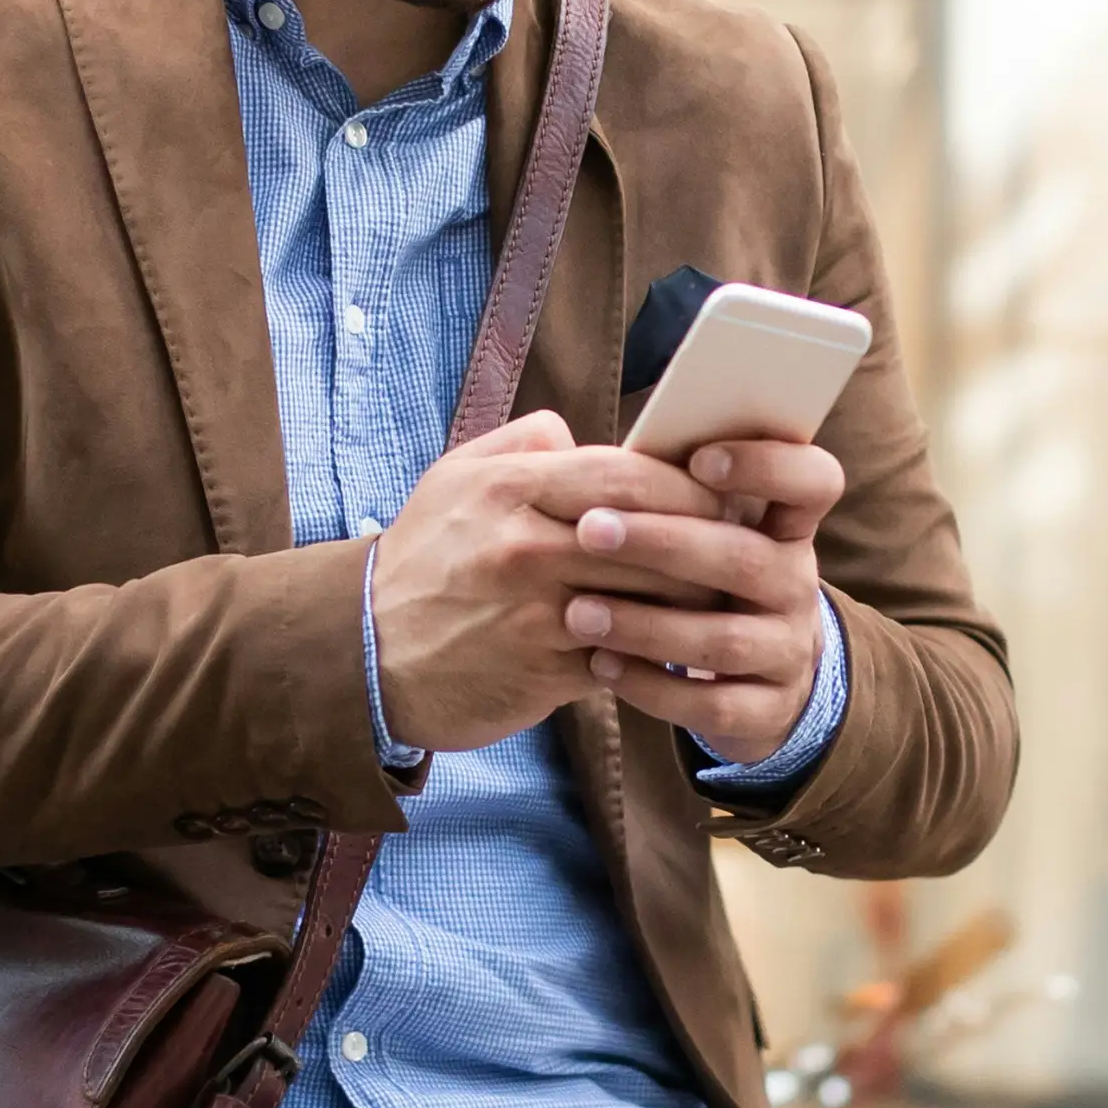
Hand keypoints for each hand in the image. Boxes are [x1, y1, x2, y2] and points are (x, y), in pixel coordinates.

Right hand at [367, 414, 723, 751]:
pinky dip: (655, 653)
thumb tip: (582, 434)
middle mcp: (525, 548)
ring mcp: (537, 614)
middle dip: (706, 541)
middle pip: (649, 537)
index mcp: (509, 490)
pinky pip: (624, 659)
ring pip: (647, 601)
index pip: (623, 473)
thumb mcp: (455, 478)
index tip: (722, 490)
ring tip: (724, 595)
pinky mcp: (545, 673)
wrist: (366, 656)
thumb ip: (523, 443)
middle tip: (741, 543)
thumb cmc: (422, 561)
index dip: (684, 482)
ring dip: (693, 602)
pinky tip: (677, 647)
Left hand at [560, 439, 846, 767]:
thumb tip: (578, 438)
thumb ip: (668, 488)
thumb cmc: (706, 578)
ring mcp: (788, 650)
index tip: (700, 460)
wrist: (756, 677)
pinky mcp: (769, 710)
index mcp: (787, 526)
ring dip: (647, 624)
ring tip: (579, 613)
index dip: (768, 466)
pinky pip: (715, 705)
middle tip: (590, 530)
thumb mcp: (708, 530)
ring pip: (725, 639)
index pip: (813, 481)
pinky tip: (602, 666)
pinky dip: (654, 688)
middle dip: (665, 542)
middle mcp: (796, 584)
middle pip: (747, 558)